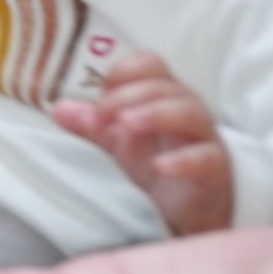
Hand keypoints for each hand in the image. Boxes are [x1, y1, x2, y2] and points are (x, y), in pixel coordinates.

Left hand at [53, 51, 233, 235]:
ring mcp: (204, 138)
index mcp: (161, 96)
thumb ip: (90, 125)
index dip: (122, 73)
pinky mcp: (215, 169)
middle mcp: (185, 109)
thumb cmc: (154, 164)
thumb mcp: (116, 143)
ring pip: (189, 113)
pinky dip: (183, 160)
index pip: (149, 65)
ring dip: (155, 114)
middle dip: (129, 96)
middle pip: (165, 86)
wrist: (187, 209)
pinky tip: (161, 166)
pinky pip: (206, 158)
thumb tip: (57, 109)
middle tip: (101, 116)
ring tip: (127, 124)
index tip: (98, 98)